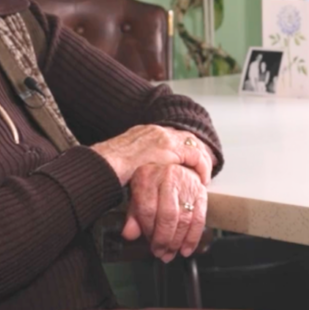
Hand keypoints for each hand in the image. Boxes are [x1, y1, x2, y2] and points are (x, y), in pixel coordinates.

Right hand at [91, 124, 214, 185]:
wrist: (103, 164)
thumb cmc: (108, 167)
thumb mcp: (124, 162)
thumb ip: (136, 164)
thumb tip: (138, 174)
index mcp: (144, 132)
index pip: (172, 136)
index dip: (185, 148)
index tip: (190, 161)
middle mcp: (155, 131)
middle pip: (185, 137)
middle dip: (198, 151)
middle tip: (204, 166)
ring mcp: (162, 137)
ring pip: (193, 144)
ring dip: (201, 159)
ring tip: (205, 174)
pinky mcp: (169, 148)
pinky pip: (194, 155)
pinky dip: (201, 166)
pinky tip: (202, 178)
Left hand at [121, 163, 207, 260]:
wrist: (172, 168)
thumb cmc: (152, 184)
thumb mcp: (137, 195)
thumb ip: (133, 215)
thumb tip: (129, 234)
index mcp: (147, 176)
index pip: (148, 208)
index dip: (148, 230)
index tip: (148, 242)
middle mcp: (168, 176)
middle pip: (168, 215)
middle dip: (164, 239)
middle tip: (160, 252)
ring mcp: (186, 184)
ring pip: (184, 219)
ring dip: (177, 242)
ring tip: (170, 253)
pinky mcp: (201, 193)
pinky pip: (199, 219)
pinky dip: (193, 238)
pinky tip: (186, 249)